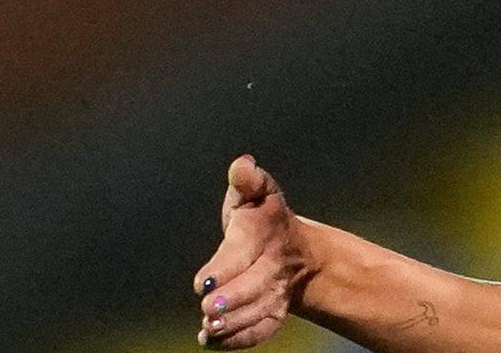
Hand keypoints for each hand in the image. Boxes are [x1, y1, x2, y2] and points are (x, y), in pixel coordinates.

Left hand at [191, 155, 315, 348]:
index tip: (204, 283)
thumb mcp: (255, 193)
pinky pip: (260, 330)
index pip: (245, 250)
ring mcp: (276, 292)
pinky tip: (212, 340)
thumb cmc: (262, 218)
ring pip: (258, 312)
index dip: (226, 267)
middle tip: (208, 309)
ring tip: (209, 328)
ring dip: (234, 323)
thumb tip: (241, 165)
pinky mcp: (273, 313)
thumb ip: (246, 180)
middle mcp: (275, 264)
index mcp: (267, 230)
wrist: (296, 253)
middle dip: (232, 299)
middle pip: (255, 285)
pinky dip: (238, 339)